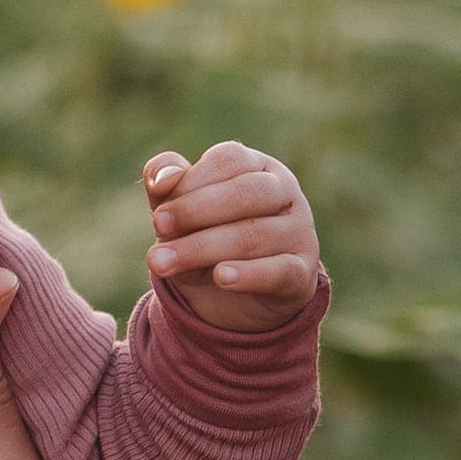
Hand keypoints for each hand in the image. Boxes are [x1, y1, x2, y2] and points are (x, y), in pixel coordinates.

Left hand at [142, 140, 319, 330]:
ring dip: (203, 248)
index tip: (158, 213)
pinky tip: (221, 277)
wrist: (235, 299)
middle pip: (246, 192)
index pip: (228, 160)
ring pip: (255, 234)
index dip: (192, 182)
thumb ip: (167, 190)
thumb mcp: (180, 215)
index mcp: (255, 167)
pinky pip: (280, 270)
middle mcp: (283, 192)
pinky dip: (249, 274)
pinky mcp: (303, 272)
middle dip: (196, 211)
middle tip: (159, 228)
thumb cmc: (205, 238)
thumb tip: (161, 178)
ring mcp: (298, 231)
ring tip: (162, 264)